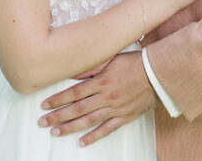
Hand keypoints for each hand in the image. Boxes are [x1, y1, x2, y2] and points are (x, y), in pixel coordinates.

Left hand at [38, 52, 154, 146]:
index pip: (74, 93)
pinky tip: (81, 142)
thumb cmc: (135, 63)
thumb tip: (73, 72)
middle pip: (77, 109)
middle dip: (58, 116)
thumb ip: (91, 67)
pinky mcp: (124, 117)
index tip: (44, 105)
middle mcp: (106, 96)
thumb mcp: (112, 59)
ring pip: (89, 121)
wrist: (158, 74)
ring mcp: (115, 108)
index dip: (58, 99)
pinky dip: (93, 137)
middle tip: (43, 122)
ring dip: (70, 127)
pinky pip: (107, 129)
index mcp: (102, 81)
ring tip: (56, 132)